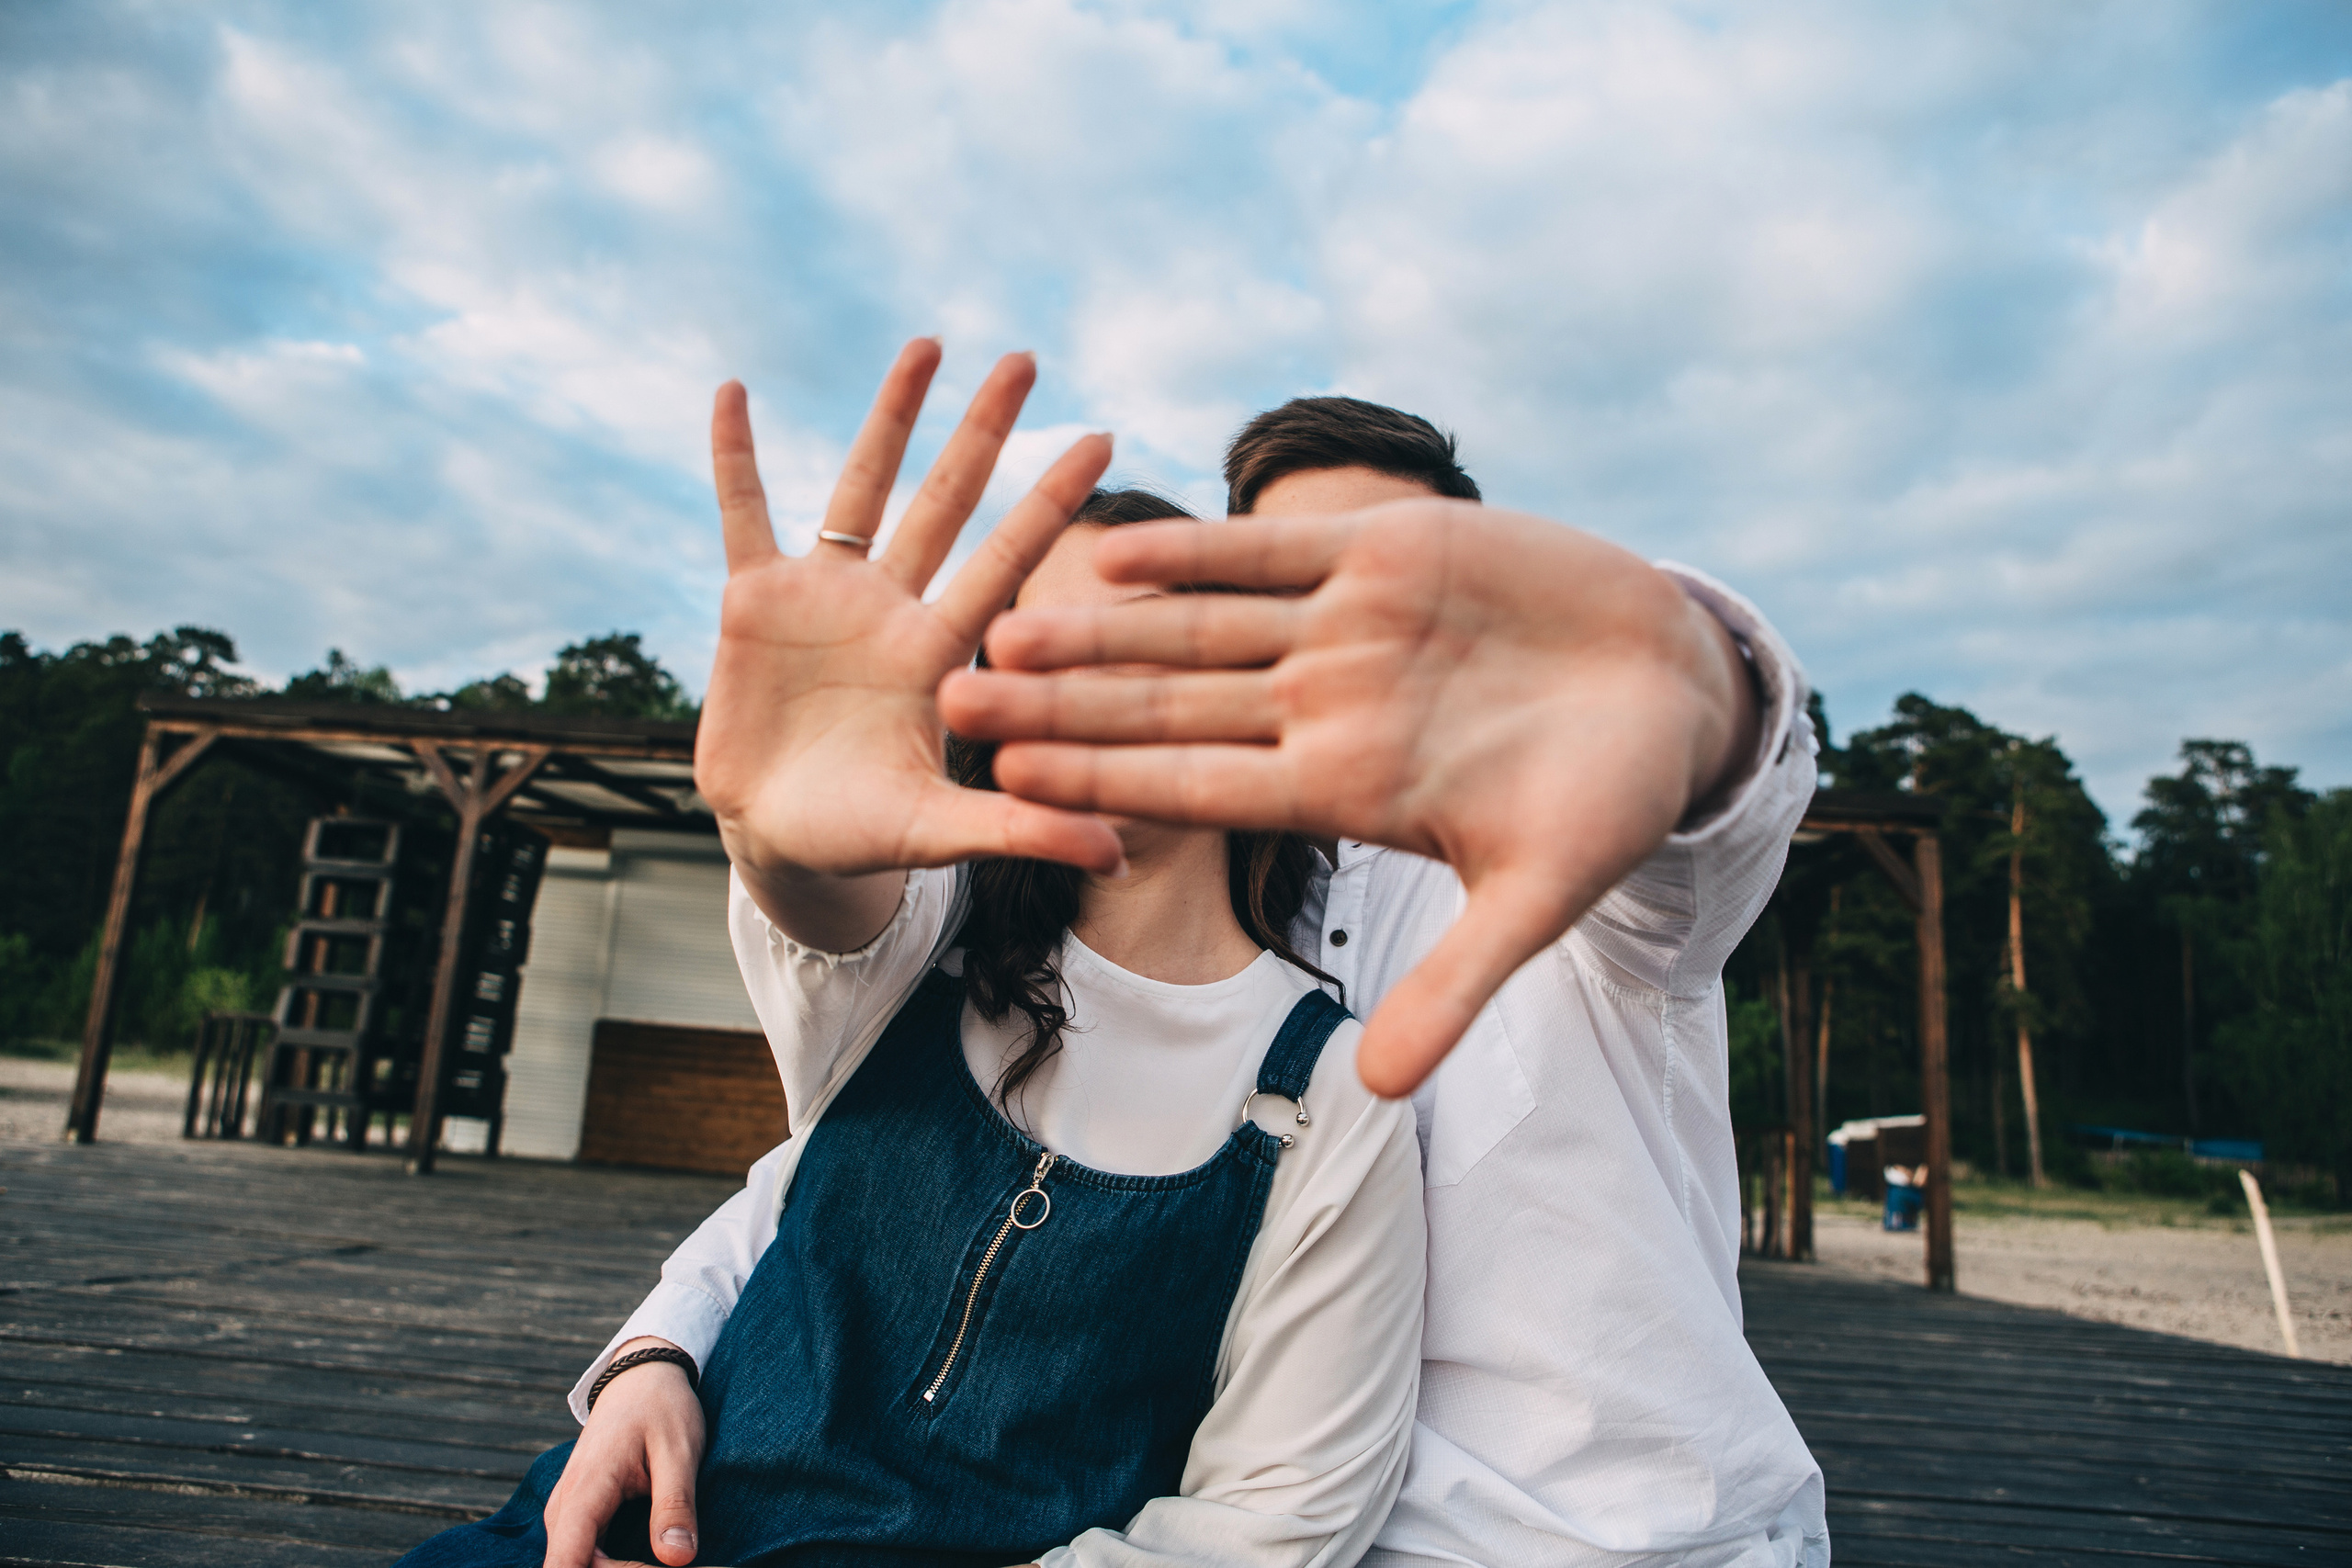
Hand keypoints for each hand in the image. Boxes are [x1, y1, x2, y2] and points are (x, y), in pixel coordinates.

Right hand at [544, 1340, 705, 1567]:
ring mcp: (567, 1514)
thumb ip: (675, 1506)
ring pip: (578, 1565)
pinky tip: (654, 1557)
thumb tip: (678, 1560)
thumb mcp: (679, 1452)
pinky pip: (585, 1556)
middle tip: (676, 1559)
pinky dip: (616, 1565)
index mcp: (584, 1492)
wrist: (641, 1378)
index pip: (566, 1564)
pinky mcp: (578, 1516)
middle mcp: (563, 1509)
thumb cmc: (661, 1408)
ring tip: (668, 1559)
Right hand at [696, 340, 1122, 947]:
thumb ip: (1020, 830)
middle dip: (984, 432)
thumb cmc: (863, 835)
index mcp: (940, 653)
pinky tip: (732, 391)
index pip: (1006, 561)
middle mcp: (892, 607)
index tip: (1102, 437)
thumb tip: (1120, 856)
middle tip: (1027, 358)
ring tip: (929, 344)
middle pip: (947, 502)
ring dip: (891, 416)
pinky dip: (736, 457)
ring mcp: (825, 595)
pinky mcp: (753, 599)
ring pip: (862, 487)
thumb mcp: (938, 834)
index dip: (1048, 502)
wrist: (777, 836)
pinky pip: (744, 513)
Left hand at [937, 500, 1760, 1096]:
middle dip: (1061, 705)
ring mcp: (1343, 629)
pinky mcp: (1382, 553)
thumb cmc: (1614, 798)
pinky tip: (1109, 550)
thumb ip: (1455, 983)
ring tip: (1000, 619)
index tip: (1009, 789)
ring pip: (1194, 628)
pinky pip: (1268, 556)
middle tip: (947, 699)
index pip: (1196, 790)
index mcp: (1342, 787)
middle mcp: (1321, 706)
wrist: (1676, 683)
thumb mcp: (1542, 895)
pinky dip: (1195, 551)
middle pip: (1164, 709)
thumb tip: (1382, 1094)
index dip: (1103, 785)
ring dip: (1099, 627)